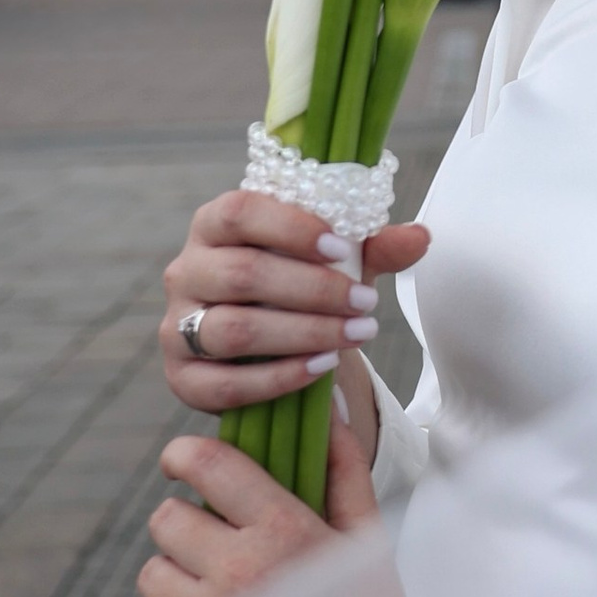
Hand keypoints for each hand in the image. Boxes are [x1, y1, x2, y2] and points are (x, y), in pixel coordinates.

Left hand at [136, 419, 422, 596]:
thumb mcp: (368, 537)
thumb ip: (342, 467)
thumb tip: (327, 408)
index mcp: (286, 530)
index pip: (206, 466)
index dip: (184, 454)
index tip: (182, 460)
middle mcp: (241, 574)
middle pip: (166, 520)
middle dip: (187, 522)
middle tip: (214, 540)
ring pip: (152, 574)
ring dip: (177, 575)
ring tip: (216, 590)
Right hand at [161, 192, 430, 417]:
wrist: (273, 343)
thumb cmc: (303, 283)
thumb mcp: (337, 260)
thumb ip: (374, 246)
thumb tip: (420, 237)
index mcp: (215, 224)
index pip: (239, 212)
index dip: (290, 228)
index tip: (344, 248)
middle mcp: (186, 271)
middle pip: (242, 275)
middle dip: (312, 290)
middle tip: (367, 304)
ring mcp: (176, 327)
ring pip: (233, 330)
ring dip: (302, 334)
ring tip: (355, 335)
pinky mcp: (181, 378)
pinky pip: (225, 384)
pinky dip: (279, 378)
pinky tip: (323, 367)